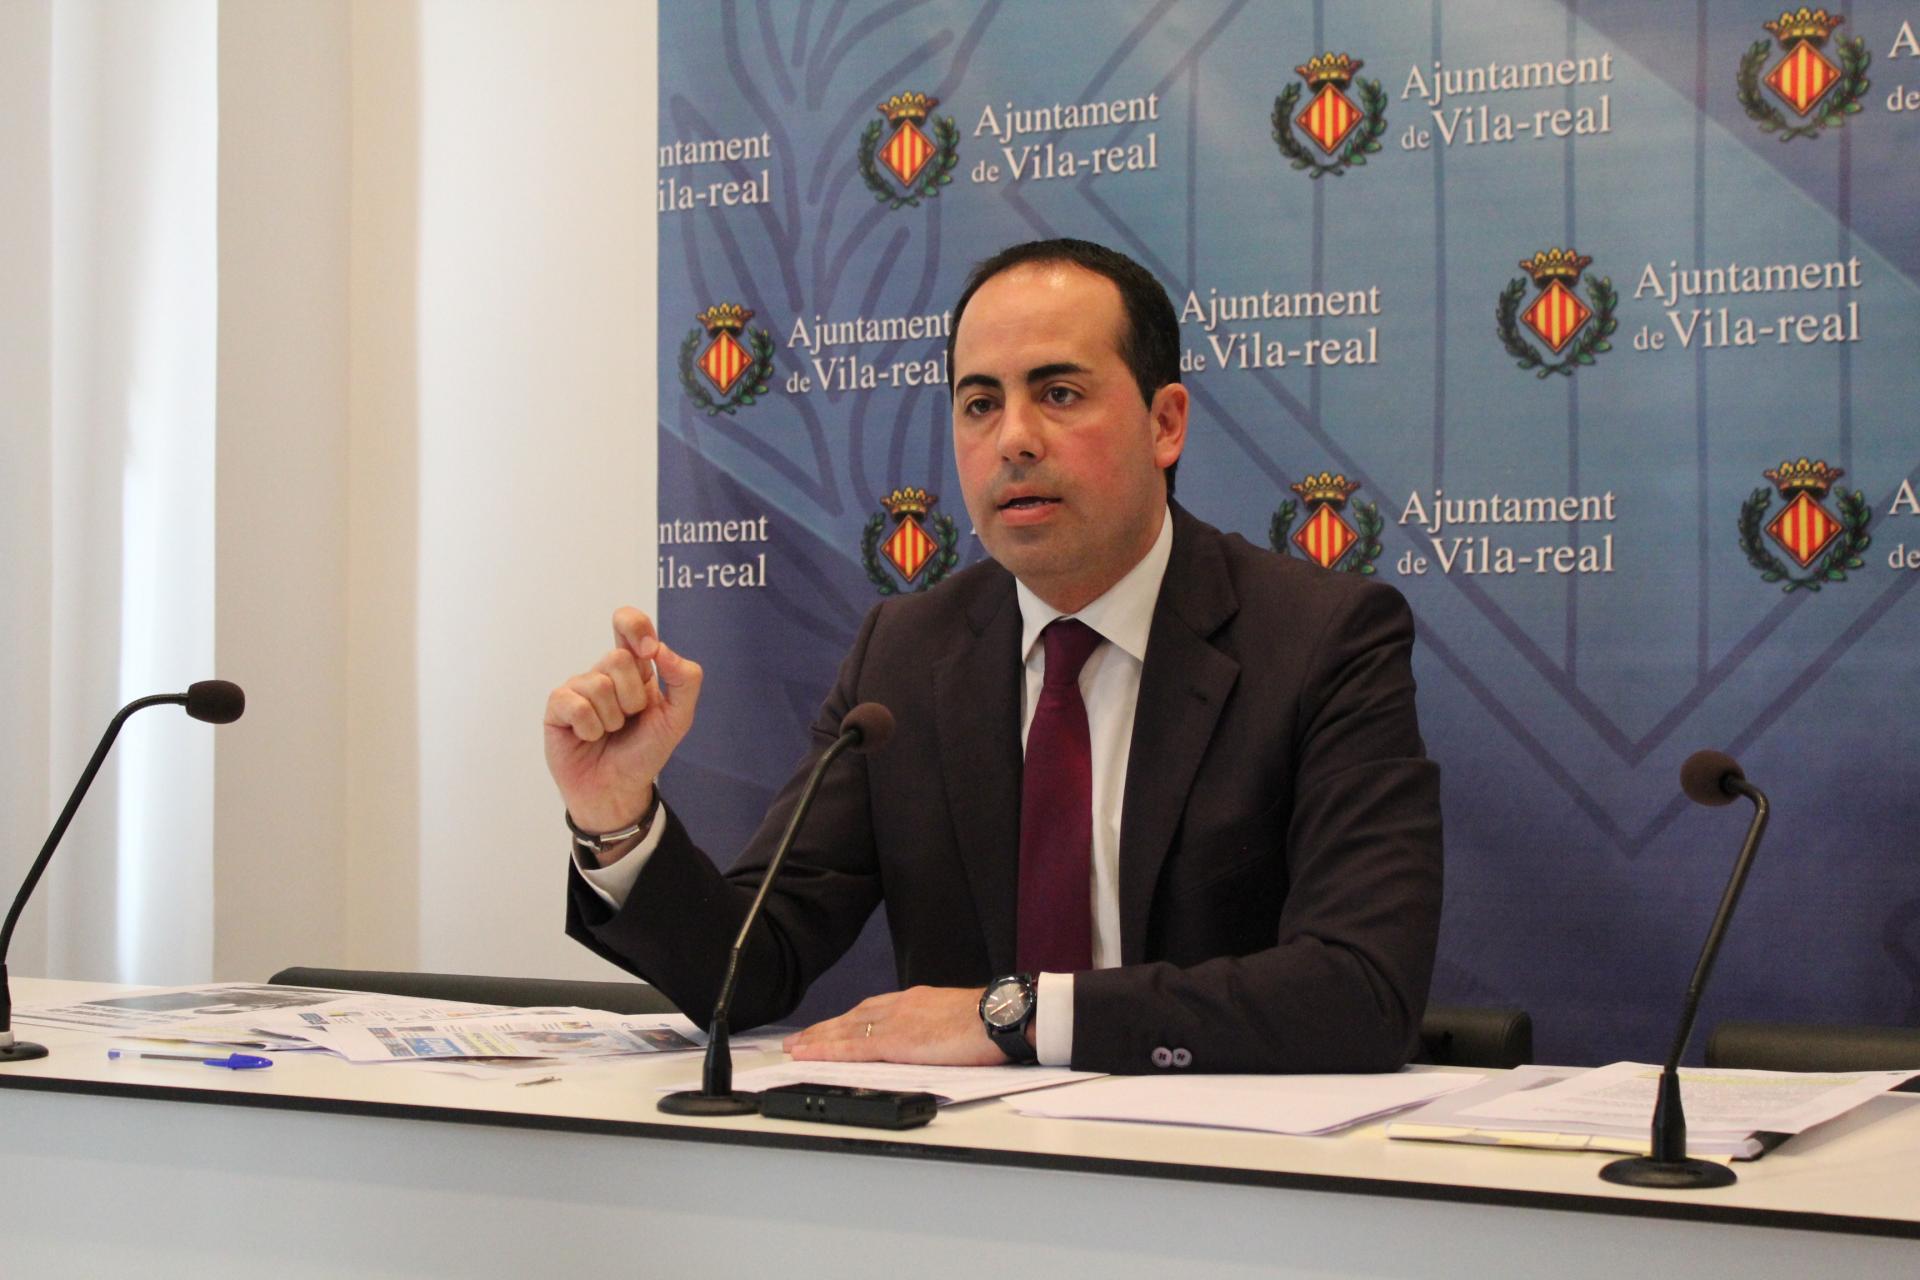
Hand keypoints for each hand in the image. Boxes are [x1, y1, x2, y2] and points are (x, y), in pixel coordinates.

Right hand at [543, 608, 702, 843]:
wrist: (619, 790)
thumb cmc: (645, 751)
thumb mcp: (678, 718)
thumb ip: (684, 680)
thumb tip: (661, 649)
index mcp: (634, 667)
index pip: (629, 624)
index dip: (636, 627)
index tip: (648, 650)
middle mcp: (604, 672)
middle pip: (617, 658)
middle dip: (632, 697)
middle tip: (629, 719)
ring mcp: (578, 688)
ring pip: (598, 685)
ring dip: (612, 719)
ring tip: (609, 732)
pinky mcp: (557, 707)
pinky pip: (577, 706)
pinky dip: (591, 729)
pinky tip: (589, 737)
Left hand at [782, 986, 1010, 1065]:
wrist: (1003, 1016)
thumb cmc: (991, 1020)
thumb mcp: (957, 1018)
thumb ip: (935, 1028)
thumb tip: (929, 1043)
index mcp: (917, 1001)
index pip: (872, 1010)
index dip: (846, 1020)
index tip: (829, 1028)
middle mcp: (901, 1006)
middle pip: (851, 1017)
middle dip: (823, 1029)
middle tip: (798, 1040)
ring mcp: (896, 1023)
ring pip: (845, 1030)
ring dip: (817, 1040)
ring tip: (794, 1049)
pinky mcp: (897, 1042)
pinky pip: (852, 1047)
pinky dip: (826, 1051)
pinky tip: (808, 1055)